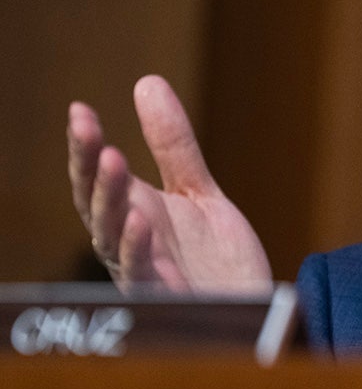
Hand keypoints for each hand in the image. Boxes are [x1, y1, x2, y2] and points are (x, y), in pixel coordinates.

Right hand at [68, 75, 271, 294]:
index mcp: (133, 213)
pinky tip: (140, 219)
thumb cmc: (217, 257)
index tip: (80, 110)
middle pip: (96, 202)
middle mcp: (129, 242)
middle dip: (88, 165)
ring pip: (111, 235)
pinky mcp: (166, 297)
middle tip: (87, 127)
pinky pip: (143, 273)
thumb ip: (173, 145)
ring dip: (109, 198)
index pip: (98, 177)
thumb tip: (146, 82)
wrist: (255, 306)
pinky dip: (137, 247)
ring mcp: (144, 270)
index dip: (85, 147)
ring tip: (112, 159)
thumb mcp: (197, 191)